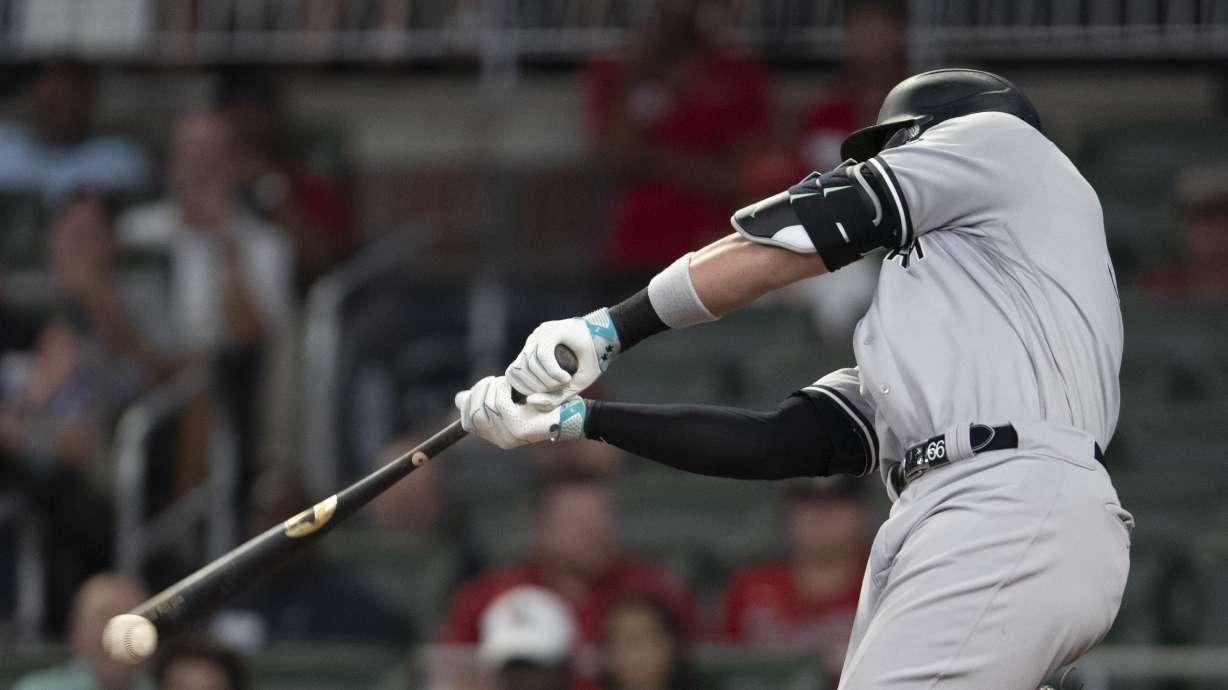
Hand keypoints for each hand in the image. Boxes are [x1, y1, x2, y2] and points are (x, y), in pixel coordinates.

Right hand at [454, 376, 586, 449]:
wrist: (572, 414)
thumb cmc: (544, 406)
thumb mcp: (513, 402)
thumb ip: (487, 400)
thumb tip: (458, 398)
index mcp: (498, 437)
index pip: (468, 422)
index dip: (468, 403)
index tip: (481, 388)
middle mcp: (502, 440)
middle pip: (473, 414)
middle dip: (478, 393)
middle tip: (492, 381)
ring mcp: (509, 436)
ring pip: (484, 407)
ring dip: (490, 389)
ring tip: (502, 382)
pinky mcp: (519, 428)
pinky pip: (499, 404)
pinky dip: (501, 389)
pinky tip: (509, 384)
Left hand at [505, 309, 618, 407]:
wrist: (610, 340)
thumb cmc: (590, 362)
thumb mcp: (569, 386)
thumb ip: (551, 398)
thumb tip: (530, 401)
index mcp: (532, 351)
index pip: (514, 374)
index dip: (525, 389)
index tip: (545, 394)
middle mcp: (533, 341)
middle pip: (519, 370)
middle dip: (537, 387)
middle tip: (558, 389)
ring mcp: (541, 334)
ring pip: (530, 364)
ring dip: (547, 381)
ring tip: (564, 383)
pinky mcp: (552, 331)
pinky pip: (543, 355)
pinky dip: (553, 372)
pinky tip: (565, 377)